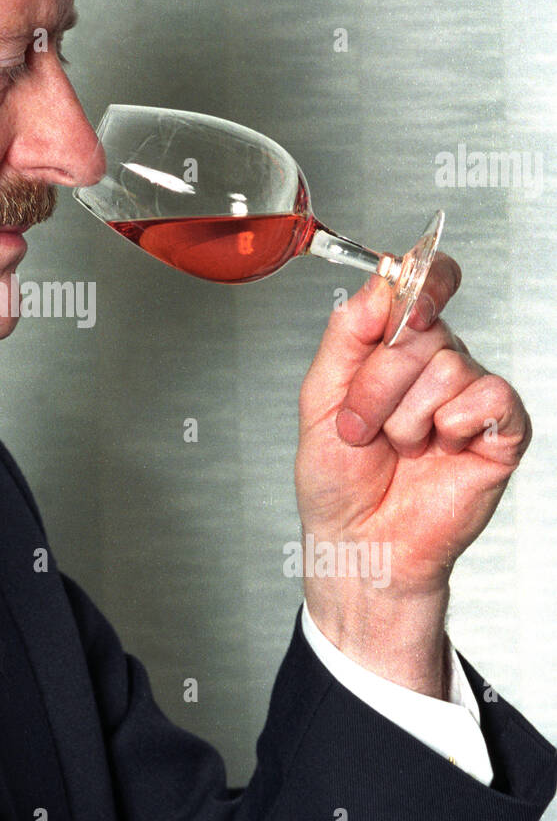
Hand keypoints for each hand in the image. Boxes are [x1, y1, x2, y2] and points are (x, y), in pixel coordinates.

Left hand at [295, 256, 530, 695]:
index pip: (426, 283)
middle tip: (361, 425)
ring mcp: (469, 397)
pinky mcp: (500, 432)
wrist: (356, 542)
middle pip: (424, 328)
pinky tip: (437, 449)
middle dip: (378, 382)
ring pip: (450, 364)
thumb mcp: (319, 397)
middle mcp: (437, 364)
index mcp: (394, 347)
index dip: (423, 278)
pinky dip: (450, 424)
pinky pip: (488, 398)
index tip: (405, 301)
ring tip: (396, 447)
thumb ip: (348, 334)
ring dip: (404, 414)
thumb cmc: (338, 479)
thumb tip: (382, 284)